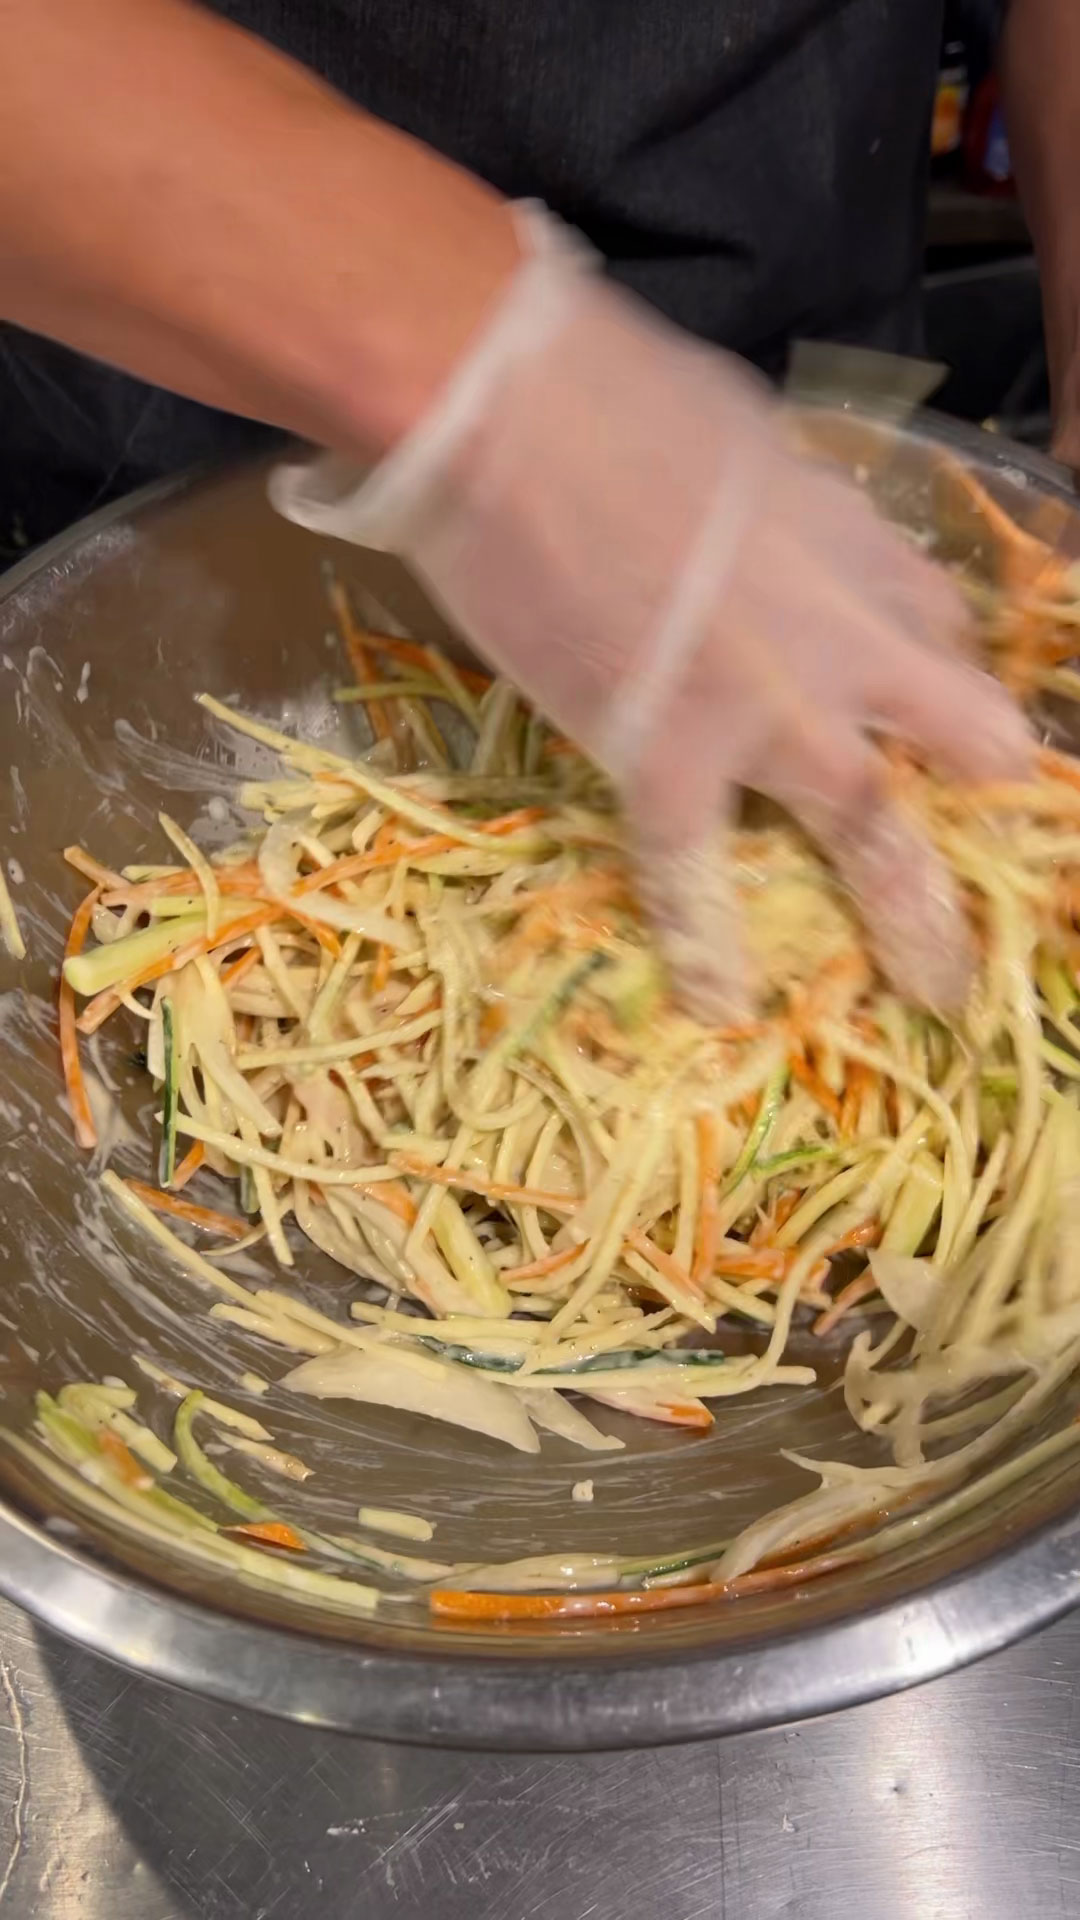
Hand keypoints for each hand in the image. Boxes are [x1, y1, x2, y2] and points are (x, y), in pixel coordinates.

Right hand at [273, 208, 1031, 1022]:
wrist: (506, 407)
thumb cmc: (612, 388)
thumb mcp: (751, 437)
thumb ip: (796, 512)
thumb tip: (790, 536)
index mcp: (861, 544)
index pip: (942, 634)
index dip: (945, 691)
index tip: (938, 726)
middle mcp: (847, 638)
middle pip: (960, 735)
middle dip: (988, 800)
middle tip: (1001, 877)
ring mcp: (767, 709)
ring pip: (868, 828)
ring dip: (910, 916)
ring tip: (936, 988)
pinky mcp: (664, 756)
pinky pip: (693, 873)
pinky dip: (706, 943)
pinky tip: (722, 1005)